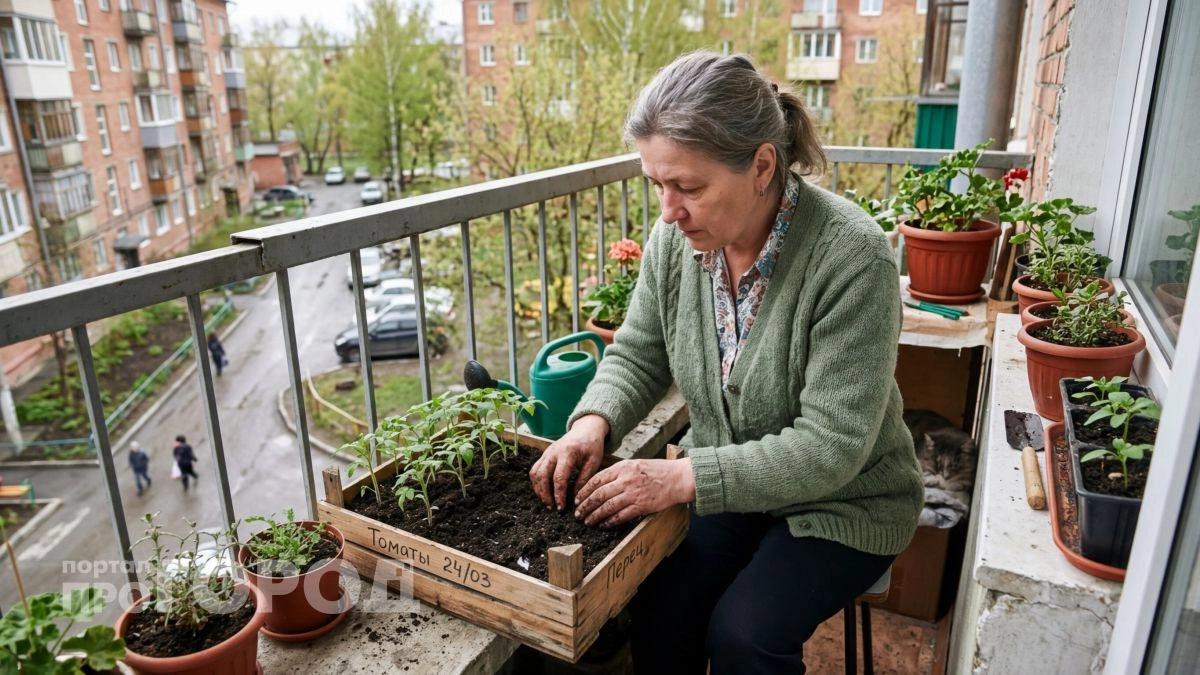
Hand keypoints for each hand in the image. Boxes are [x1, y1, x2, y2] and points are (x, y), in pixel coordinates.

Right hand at [530, 415, 607, 510]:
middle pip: (542, 476)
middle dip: (545, 495)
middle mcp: (553, 452)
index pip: (558, 477)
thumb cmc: (592, 446)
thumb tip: (575, 498)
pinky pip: (535, 470)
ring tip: (547, 503)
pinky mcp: (544, 455)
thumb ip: (584, 479)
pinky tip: (544, 492)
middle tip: (552, 508)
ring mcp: (546, 452)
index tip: (561, 507)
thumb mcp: (594, 462)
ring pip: (535, 473)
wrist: (586, 429)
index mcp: (567, 453)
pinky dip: (537, 483)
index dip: (558, 495)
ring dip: (538, 490)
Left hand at [573, 458, 694, 527]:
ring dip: (595, 516)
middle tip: (578, 514)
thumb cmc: (657, 471)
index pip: (596, 479)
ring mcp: (633, 494)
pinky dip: (610, 521)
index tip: (577, 499)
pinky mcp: (641, 506)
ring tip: (587, 521)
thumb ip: (618, 472)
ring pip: (607, 507)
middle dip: (585, 506)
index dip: (584, 491)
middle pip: (599, 495)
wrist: (678, 478)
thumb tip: (599, 483)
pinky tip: (604, 524)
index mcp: (623, 467)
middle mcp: (626, 480)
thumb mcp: (635, 464)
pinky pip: (621, 516)